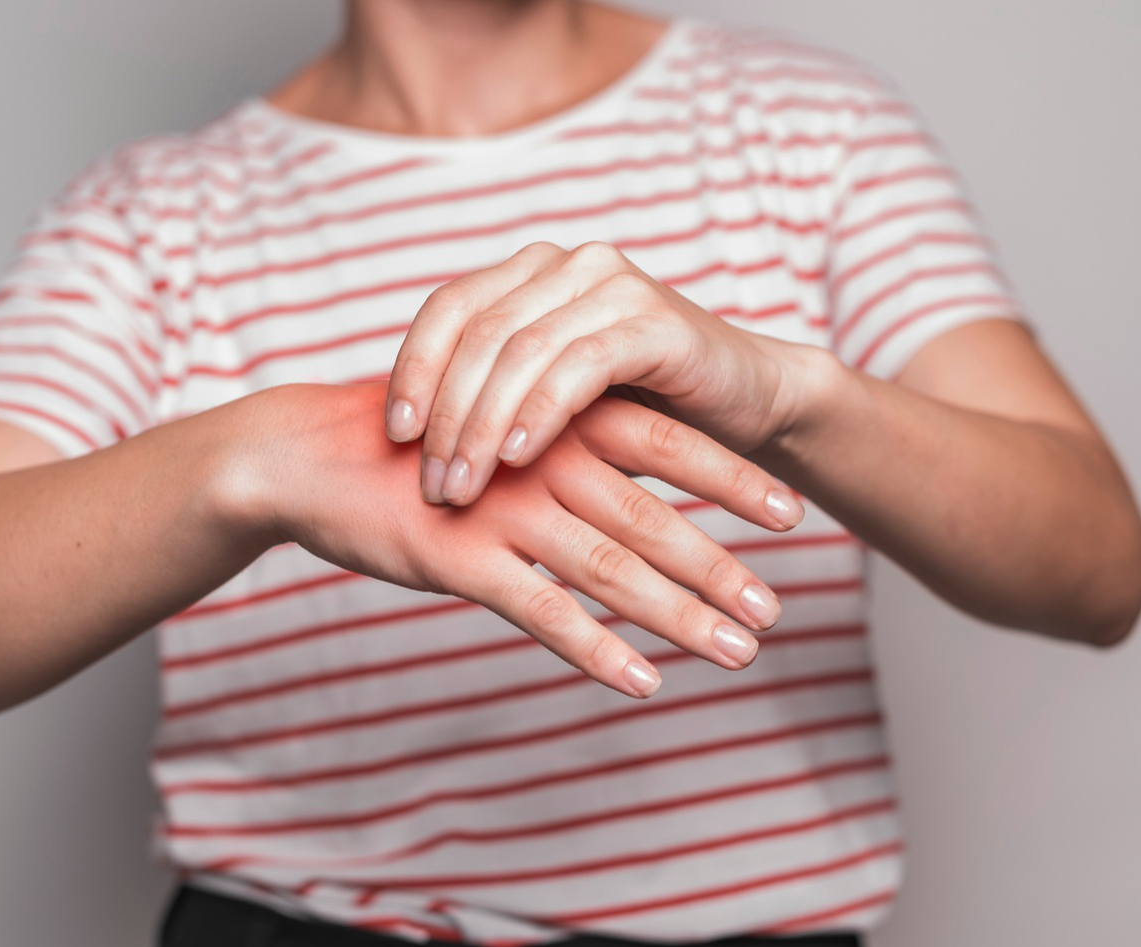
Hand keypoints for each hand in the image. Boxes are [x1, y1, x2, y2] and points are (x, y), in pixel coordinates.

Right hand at [238, 382, 803, 697]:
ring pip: (612, 569)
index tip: (793, 513)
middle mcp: (546, 459)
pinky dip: (596, 649)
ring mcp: (504, 509)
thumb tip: (640, 469)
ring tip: (738, 652)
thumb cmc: (422, 442)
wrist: (309, 454)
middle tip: (777, 609)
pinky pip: (542, 611)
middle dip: (722, 566)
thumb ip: (573, 441)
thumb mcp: (507, 423)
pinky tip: (644, 682)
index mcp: (563, 418)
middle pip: (655, 517)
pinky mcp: (461, 557)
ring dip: (681, 615)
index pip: (670, 444)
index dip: (733, 479)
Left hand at [381, 241, 831, 504]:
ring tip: (465, 486)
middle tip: (432, 484)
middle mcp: (569, 264)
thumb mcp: (555, 405)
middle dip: (446, 415)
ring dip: (484, 425)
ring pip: (521, 350)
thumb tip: (407, 448)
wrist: (748, 406)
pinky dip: (542, 412)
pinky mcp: (654, 322)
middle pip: (479, 333)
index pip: (449, 309)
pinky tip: (519, 457)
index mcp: (534, 273)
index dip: (412, 370)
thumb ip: (493, 402)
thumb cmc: (645, 414)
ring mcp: (614, 285)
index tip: (392, 437)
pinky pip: (579, 365)